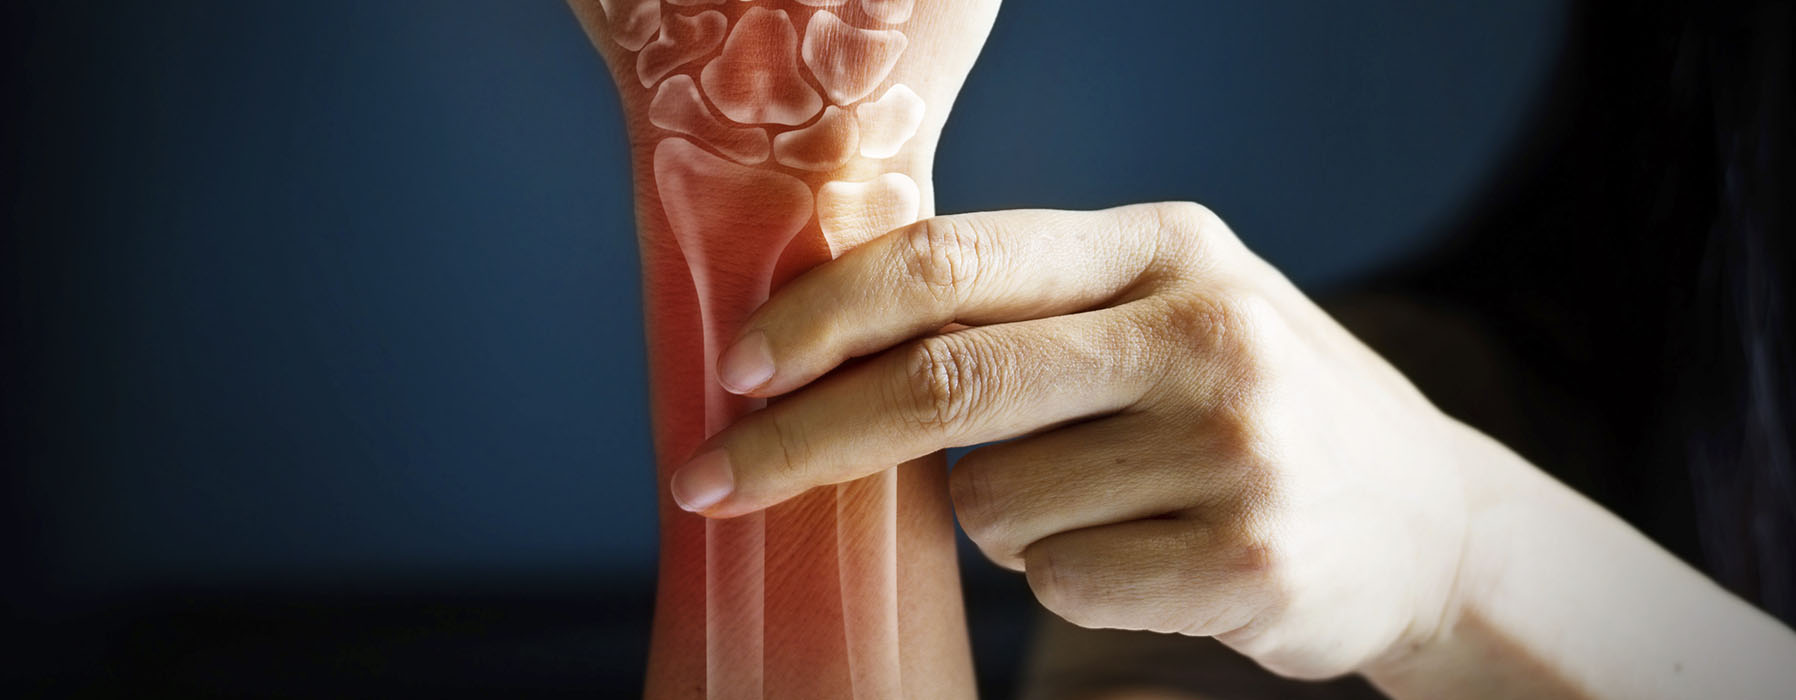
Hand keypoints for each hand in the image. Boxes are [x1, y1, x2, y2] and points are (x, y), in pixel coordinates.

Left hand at [668, 203, 1470, 678]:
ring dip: (1001, 517)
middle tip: (715, 478)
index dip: (826, 313)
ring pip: (991, 505)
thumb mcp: (1167, 305)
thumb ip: (1030, 303)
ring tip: (1107, 498)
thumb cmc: (1249, 403)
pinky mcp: (1246, 561)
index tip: (739, 366)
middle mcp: (1204, 332)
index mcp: (1165, 245)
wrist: (1434, 521)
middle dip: (806, 438)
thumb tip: (827, 336)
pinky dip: (1067, 577)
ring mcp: (1233, 449)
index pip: (956, 260)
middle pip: (946, 385)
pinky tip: (1150, 552)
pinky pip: (1058, 582)